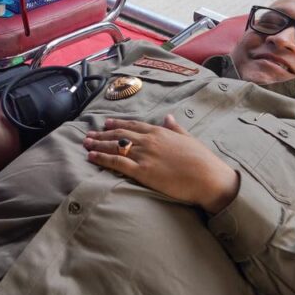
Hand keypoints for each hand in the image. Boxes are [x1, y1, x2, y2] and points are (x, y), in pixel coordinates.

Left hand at [83, 116, 239, 213]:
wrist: (208, 177)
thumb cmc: (202, 160)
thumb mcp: (188, 138)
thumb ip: (175, 127)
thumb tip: (169, 117)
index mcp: (159, 132)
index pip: (132, 125)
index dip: (117, 124)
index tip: (105, 124)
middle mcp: (149, 140)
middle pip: (119, 135)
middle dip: (102, 134)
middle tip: (88, 135)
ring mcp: (144, 155)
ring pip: (115, 147)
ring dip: (98, 145)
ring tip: (85, 144)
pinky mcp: (143, 171)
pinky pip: (117, 163)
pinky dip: (102, 158)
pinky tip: (92, 157)